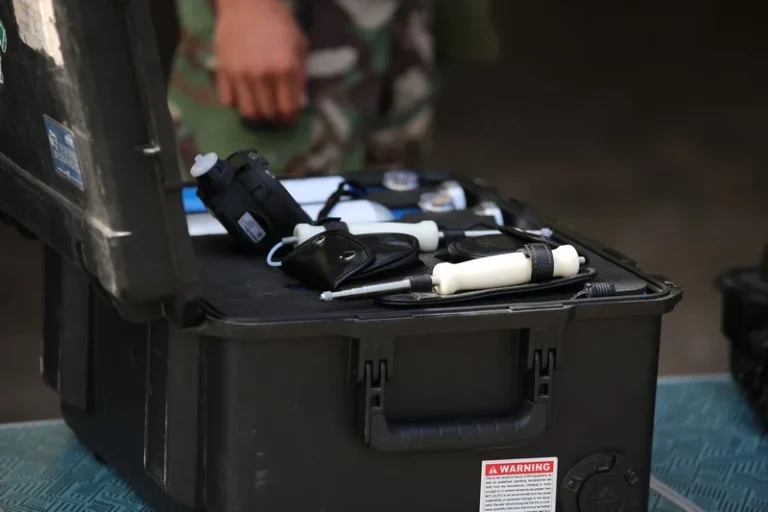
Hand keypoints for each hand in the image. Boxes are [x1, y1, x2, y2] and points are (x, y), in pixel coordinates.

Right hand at [214, 0, 307, 121]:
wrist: (248, 3)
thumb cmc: (278, 22)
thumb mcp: (299, 46)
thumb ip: (300, 77)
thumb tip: (300, 104)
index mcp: (284, 68)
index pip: (288, 108)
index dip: (291, 117)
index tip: (291, 116)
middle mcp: (262, 75)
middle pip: (269, 113)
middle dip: (275, 117)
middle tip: (276, 112)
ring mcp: (240, 75)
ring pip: (248, 112)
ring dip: (257, 114)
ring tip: (261, 106)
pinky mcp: (223, 72)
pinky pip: (228, 101)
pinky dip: (236, 103)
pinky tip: (243, 94)